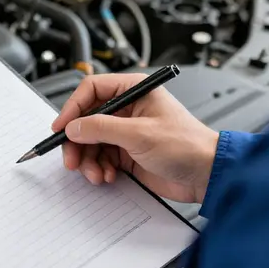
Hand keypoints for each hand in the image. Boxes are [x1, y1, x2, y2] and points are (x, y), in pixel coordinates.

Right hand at [52, 73, 219, 203]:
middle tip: (71, 159)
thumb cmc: (188, 145)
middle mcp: (127, 108)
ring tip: (96, 174)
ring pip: (91, 141)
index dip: (72, 108)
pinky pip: (100, 158)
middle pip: (86, 119)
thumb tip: (73, 127)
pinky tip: (108, 176)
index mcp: (133, 90)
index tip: (61, 128)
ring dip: (88, 160)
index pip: (91, 90)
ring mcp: (126, 131)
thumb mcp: (140, 134)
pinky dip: (99, 168)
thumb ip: (102, 128)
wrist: (207, 176)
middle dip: (77, 141)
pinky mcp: (127, 153)